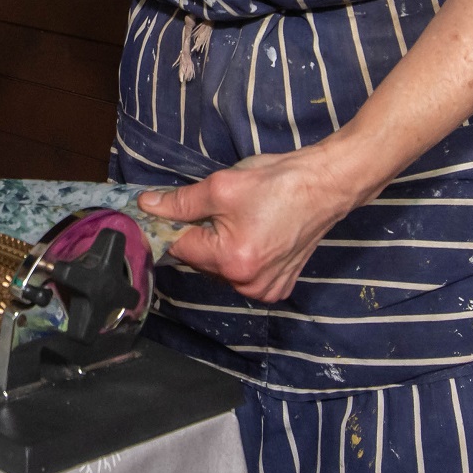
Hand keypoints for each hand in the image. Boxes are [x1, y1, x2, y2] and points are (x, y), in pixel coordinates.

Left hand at [136, 143, 375, 303]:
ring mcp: (266, 289)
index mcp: (231, 262)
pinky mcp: (279, 287)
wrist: (325, 186)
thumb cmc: (277, 183)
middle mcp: (248, 284)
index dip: (172, 226)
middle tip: (217, 209)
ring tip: (240, 220)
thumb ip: (180, 202)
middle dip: (200, 236)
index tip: (171, 210)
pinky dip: (241, 257)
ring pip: (221, 270)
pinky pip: (244, 276)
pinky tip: (254, 235)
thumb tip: (147, 206)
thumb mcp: (221, 186)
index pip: (180, 248)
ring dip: (220, 247)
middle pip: (201, 261)